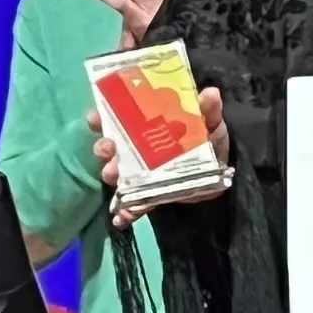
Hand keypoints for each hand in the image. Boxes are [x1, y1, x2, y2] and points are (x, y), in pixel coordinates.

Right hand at [96, 85, 228, 218]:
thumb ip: (210, 111)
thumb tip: (211, 93)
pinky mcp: (149, 197)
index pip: (117, 118)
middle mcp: (136, 149)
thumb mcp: (211, 123)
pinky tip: (120, 219)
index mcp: (145, 127)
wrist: (219, 175)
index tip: (93, 117)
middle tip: (108, 148)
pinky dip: (125, 213)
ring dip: (111, 173)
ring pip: (117, 174)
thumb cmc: (208, 141)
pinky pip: (133, 206)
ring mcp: (140, 174)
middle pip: (111, 147)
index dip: (101, 117)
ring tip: (112, 175)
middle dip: (104, 147)